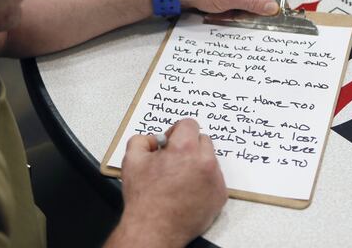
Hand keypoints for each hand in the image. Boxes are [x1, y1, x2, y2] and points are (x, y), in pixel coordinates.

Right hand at [106, 119, 226, 247]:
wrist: (154, 228)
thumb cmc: (145, 198)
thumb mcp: (131, 160)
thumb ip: (142, 140)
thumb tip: (153, 140)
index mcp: (184, 148)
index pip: (189, 124)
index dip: (176, 131)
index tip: (170, 143)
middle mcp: (204, 161)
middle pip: (202, 139)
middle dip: (188, 146)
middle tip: (173, 161)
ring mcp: (215, 179)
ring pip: (210, 159)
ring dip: (197, 163)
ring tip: (180, 178)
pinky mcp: (220, 195)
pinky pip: (215, 178)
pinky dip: (204, 180)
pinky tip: (188, 190)